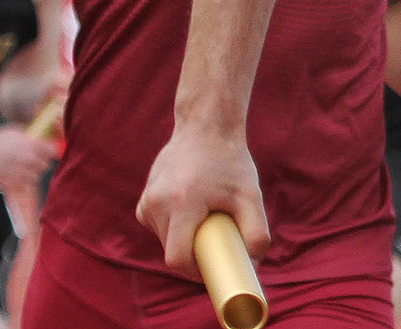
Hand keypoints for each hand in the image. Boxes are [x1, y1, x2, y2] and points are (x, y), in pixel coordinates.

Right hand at [0, 126, 59, 191]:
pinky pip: (26, 184)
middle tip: (35, 161)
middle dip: (42, 162)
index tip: (48, 152)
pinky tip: (19, 177)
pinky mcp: (13, 182)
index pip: (51, 150)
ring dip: (33, 173)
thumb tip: (36, 135)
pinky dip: (25, 182)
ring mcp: (21, 171)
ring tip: (25, 169)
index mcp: (30, 144)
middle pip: (46, 164)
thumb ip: (27, 134)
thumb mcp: (11, 131)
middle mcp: (28, 158)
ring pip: (37, 176)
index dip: (50, 151)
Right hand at [136, 125, 267, 277]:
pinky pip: (158, 227)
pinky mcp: (144, 200)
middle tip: (219, 242)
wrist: (205, 128)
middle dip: (195, 255)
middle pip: (172, 251)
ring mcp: (147, 201)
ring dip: (185, 239)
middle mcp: (157, 203)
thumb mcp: (251, 195)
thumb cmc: (230, 161)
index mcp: (181, 204)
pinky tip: (192, 210)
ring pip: (165, 240)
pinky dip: (176, 227)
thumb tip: (254, 263)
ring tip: (208, 218)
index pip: (177, 258)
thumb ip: (256, 231)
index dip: (195, 272)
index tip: (214, 269)